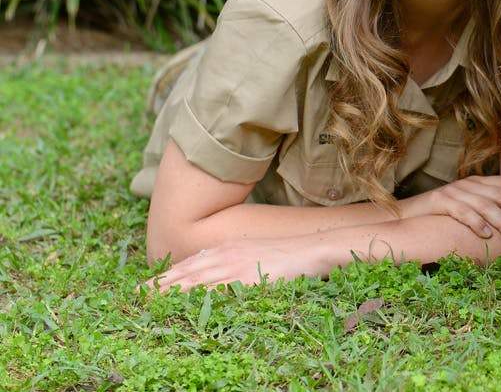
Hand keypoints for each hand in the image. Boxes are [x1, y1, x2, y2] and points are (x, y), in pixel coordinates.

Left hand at [145, 237, 328, 291]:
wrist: (311, 249)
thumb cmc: (284, 253)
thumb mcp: (250, 251)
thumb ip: (228, 260)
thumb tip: (207, 271)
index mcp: (224, 249)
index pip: (186, 266)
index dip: (163, 278)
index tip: (142, 289)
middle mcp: (224, 256)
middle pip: (184, 274)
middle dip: (157, 287)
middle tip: (132, 299)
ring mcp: (235, 268)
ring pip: (195, 283)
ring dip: (170, 295)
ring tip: (146, 304)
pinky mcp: (247, 281)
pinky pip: (219, 293)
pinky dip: (199, 301)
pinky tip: (184, 309)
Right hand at [404, 174, 500, 243]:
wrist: (405, 215)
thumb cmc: (441, 216)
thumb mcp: (469, 209)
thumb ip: (489, 210)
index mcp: (479, 183)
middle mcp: (469, 184)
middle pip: (500, 196)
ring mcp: (455, 191)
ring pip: (485, 205)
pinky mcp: (441, 200)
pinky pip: (462, 211)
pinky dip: (476, 222)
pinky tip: (485, 234)